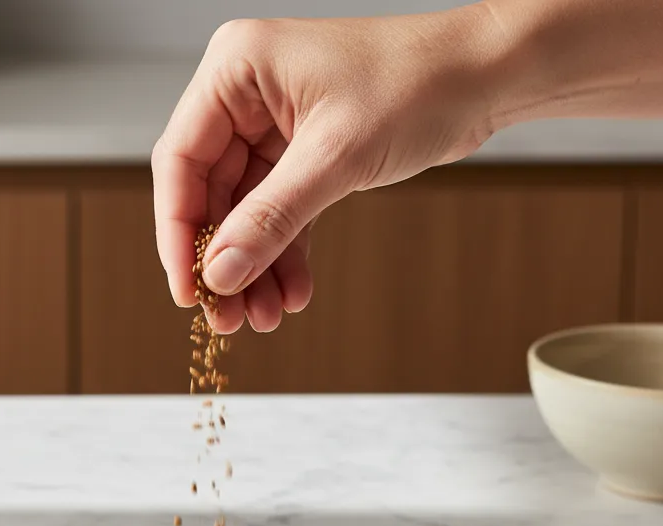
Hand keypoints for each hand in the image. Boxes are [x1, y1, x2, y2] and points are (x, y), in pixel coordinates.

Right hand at [152, 8, 498, 333]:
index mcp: (235, 70)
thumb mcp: (334, 157)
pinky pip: (279, 215)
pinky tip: (293, 292)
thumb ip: (271, 218)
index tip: (187, 290)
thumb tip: (221, 274)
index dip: (177, 233)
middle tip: (227, 317)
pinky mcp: (301, 155)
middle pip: (209, 195)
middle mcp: (245, 96)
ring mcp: (271, 127)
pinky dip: (285, 254)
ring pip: (244, 214)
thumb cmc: (418, 83)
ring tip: (265, 316)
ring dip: (254, 268)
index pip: (180, 161)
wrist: (485, 77)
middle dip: (223, 262)